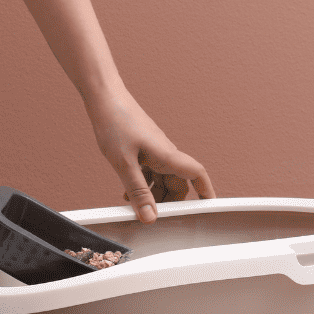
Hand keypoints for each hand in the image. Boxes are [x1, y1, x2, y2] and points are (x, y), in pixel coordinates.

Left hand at [87, 91, 213, 222]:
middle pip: (178, 183)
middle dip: (170, 201)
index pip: (196, 174)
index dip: (206, 191)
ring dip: (154, 194)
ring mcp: (154, 150)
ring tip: (135, 206)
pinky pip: (150, 171)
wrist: (104, 96)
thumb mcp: (124, 164)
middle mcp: (165, 153)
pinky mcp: (143, 148)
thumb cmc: (115, 122)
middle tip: (154, 216)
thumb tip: (150, 217)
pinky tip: (127, 191)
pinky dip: (143, 184)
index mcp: (167, 155)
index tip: (209, 207)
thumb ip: (138, 192)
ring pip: (163, 178)